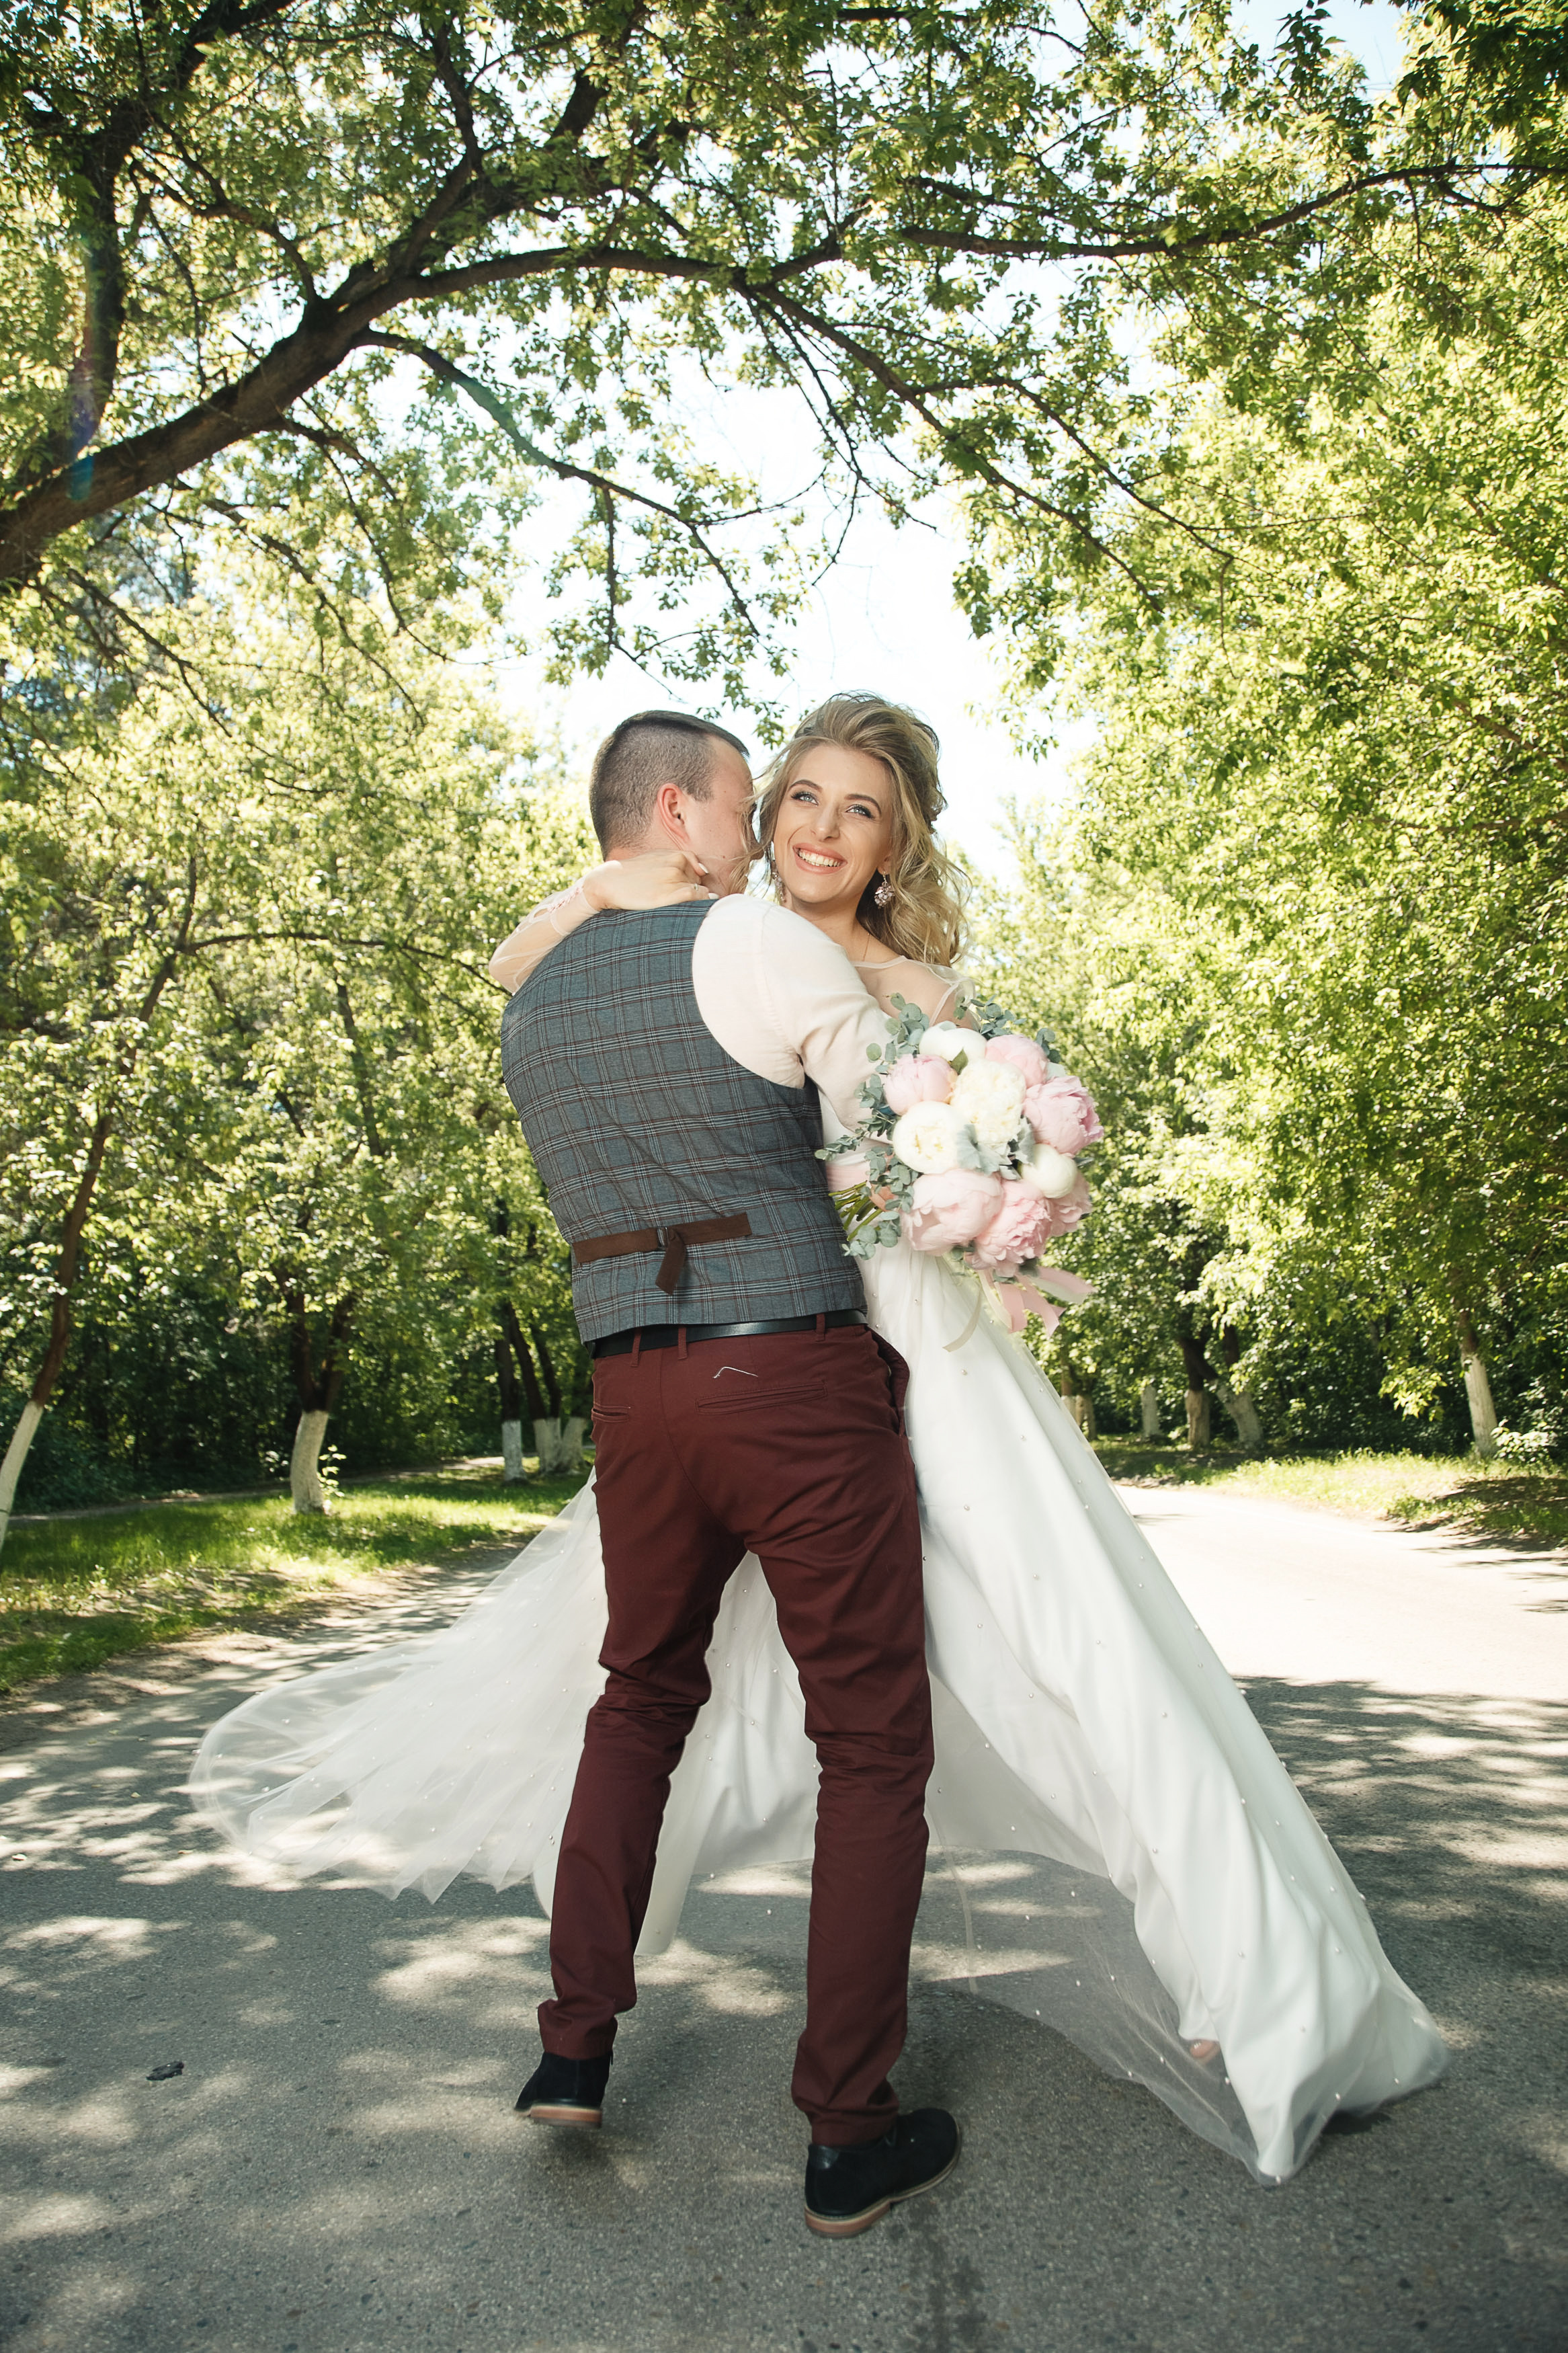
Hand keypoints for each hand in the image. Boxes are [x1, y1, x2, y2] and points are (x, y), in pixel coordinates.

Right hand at [581, 849, 711, 911]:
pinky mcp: (673, 894)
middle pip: (699, 882)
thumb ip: (678, 860)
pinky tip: (686, 909)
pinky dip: (698, 904)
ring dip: (696, 900)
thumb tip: (703, 871)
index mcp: (675, 855)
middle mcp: (677, 865)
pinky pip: (697, 897)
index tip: (680, 890)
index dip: (692, 882)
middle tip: (674, 899)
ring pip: (701, 891)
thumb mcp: (654, 858)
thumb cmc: (632, 874)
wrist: (608, 883)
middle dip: (694, 890)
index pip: (698, 869)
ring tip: (676, 906)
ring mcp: (675, 879)